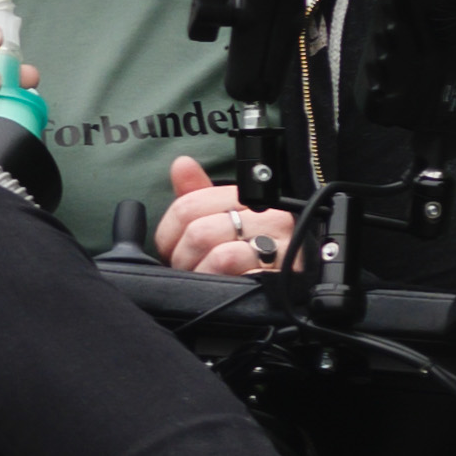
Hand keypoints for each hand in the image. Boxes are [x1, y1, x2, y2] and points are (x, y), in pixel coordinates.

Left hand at [154, 162, 297, 278]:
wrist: (286, 291)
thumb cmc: (247, 258)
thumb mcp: (217, 225)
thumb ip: (196, 197)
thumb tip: (182, 164)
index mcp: (251, 201)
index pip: (189, 205)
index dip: (169, 234)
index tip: (173, 249)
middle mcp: (272, 219)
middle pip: (200, 232)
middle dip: (185, 259)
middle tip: (192, 268)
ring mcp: (282, 249)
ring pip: (219, 255)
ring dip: (203, 274)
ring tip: (208, 278)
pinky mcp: (283, 277)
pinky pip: (239, 276)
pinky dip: (220, 283)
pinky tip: (223, 285)